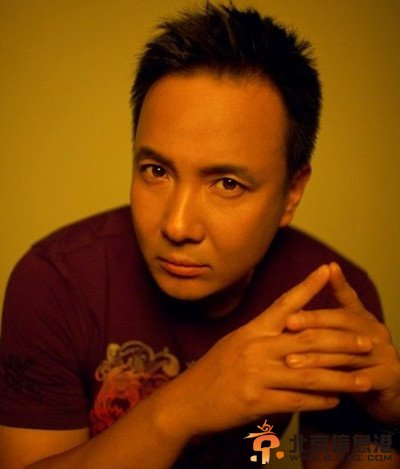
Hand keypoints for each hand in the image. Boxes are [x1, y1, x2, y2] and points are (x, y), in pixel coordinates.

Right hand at [157, 265, 374, 438]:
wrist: (186, 400)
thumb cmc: (212, 370)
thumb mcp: (235, 343)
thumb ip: (263, 336)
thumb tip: (291, 329)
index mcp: (251, 331)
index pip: (283, 303)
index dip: (306, 286)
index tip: (326, 270)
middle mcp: (255, 348)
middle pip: (306, 340)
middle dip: (341, 341)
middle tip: (367, 340)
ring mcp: (256, 375)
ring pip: (308, 374)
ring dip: (340, 377)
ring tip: (365, 379)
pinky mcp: (256, 401)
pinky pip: (296, 401)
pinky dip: (319, 401)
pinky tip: (336, 400)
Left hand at [285, 262, 399, 424]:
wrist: (387, 395)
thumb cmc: (355, 363)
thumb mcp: (340, 340)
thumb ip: (323, 324)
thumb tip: (291, 309)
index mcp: (364, 318)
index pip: (347, 299)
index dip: (336, 285)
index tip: (321, 271)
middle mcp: (378, 331)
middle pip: (344, 322)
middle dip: (313, 321)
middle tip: (288, 322)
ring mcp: (386, 353)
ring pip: (346, 352)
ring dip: (316, 357)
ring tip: (290, 360)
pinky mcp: (390, 377)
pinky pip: (357, 380)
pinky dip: (333, 382)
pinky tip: (312, 385)